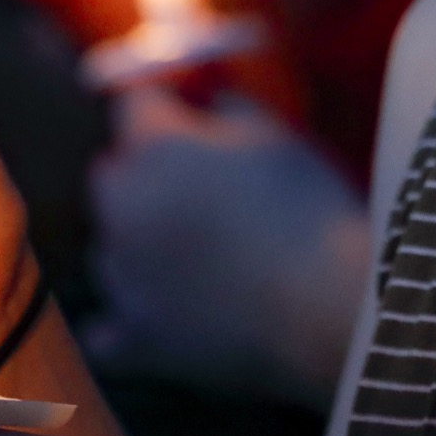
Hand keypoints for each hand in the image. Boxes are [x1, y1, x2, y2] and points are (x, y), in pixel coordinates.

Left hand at [82, 87, 368, 402]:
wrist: (327, 308)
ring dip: (142, 238)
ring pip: (112, 244)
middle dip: (145, 170)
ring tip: (204, 251)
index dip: (164, 104)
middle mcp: (121, 208)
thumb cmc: (309, 209)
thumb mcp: (276, 133)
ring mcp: (122, 276)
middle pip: (111, 173)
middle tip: (202, 183)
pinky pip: (108, 329)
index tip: (190, 111)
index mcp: (153, 148)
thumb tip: (206, 98)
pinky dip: (130, 317)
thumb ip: (226, 104)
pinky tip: (164, 312)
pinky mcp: (135, 337)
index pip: (131, 103)